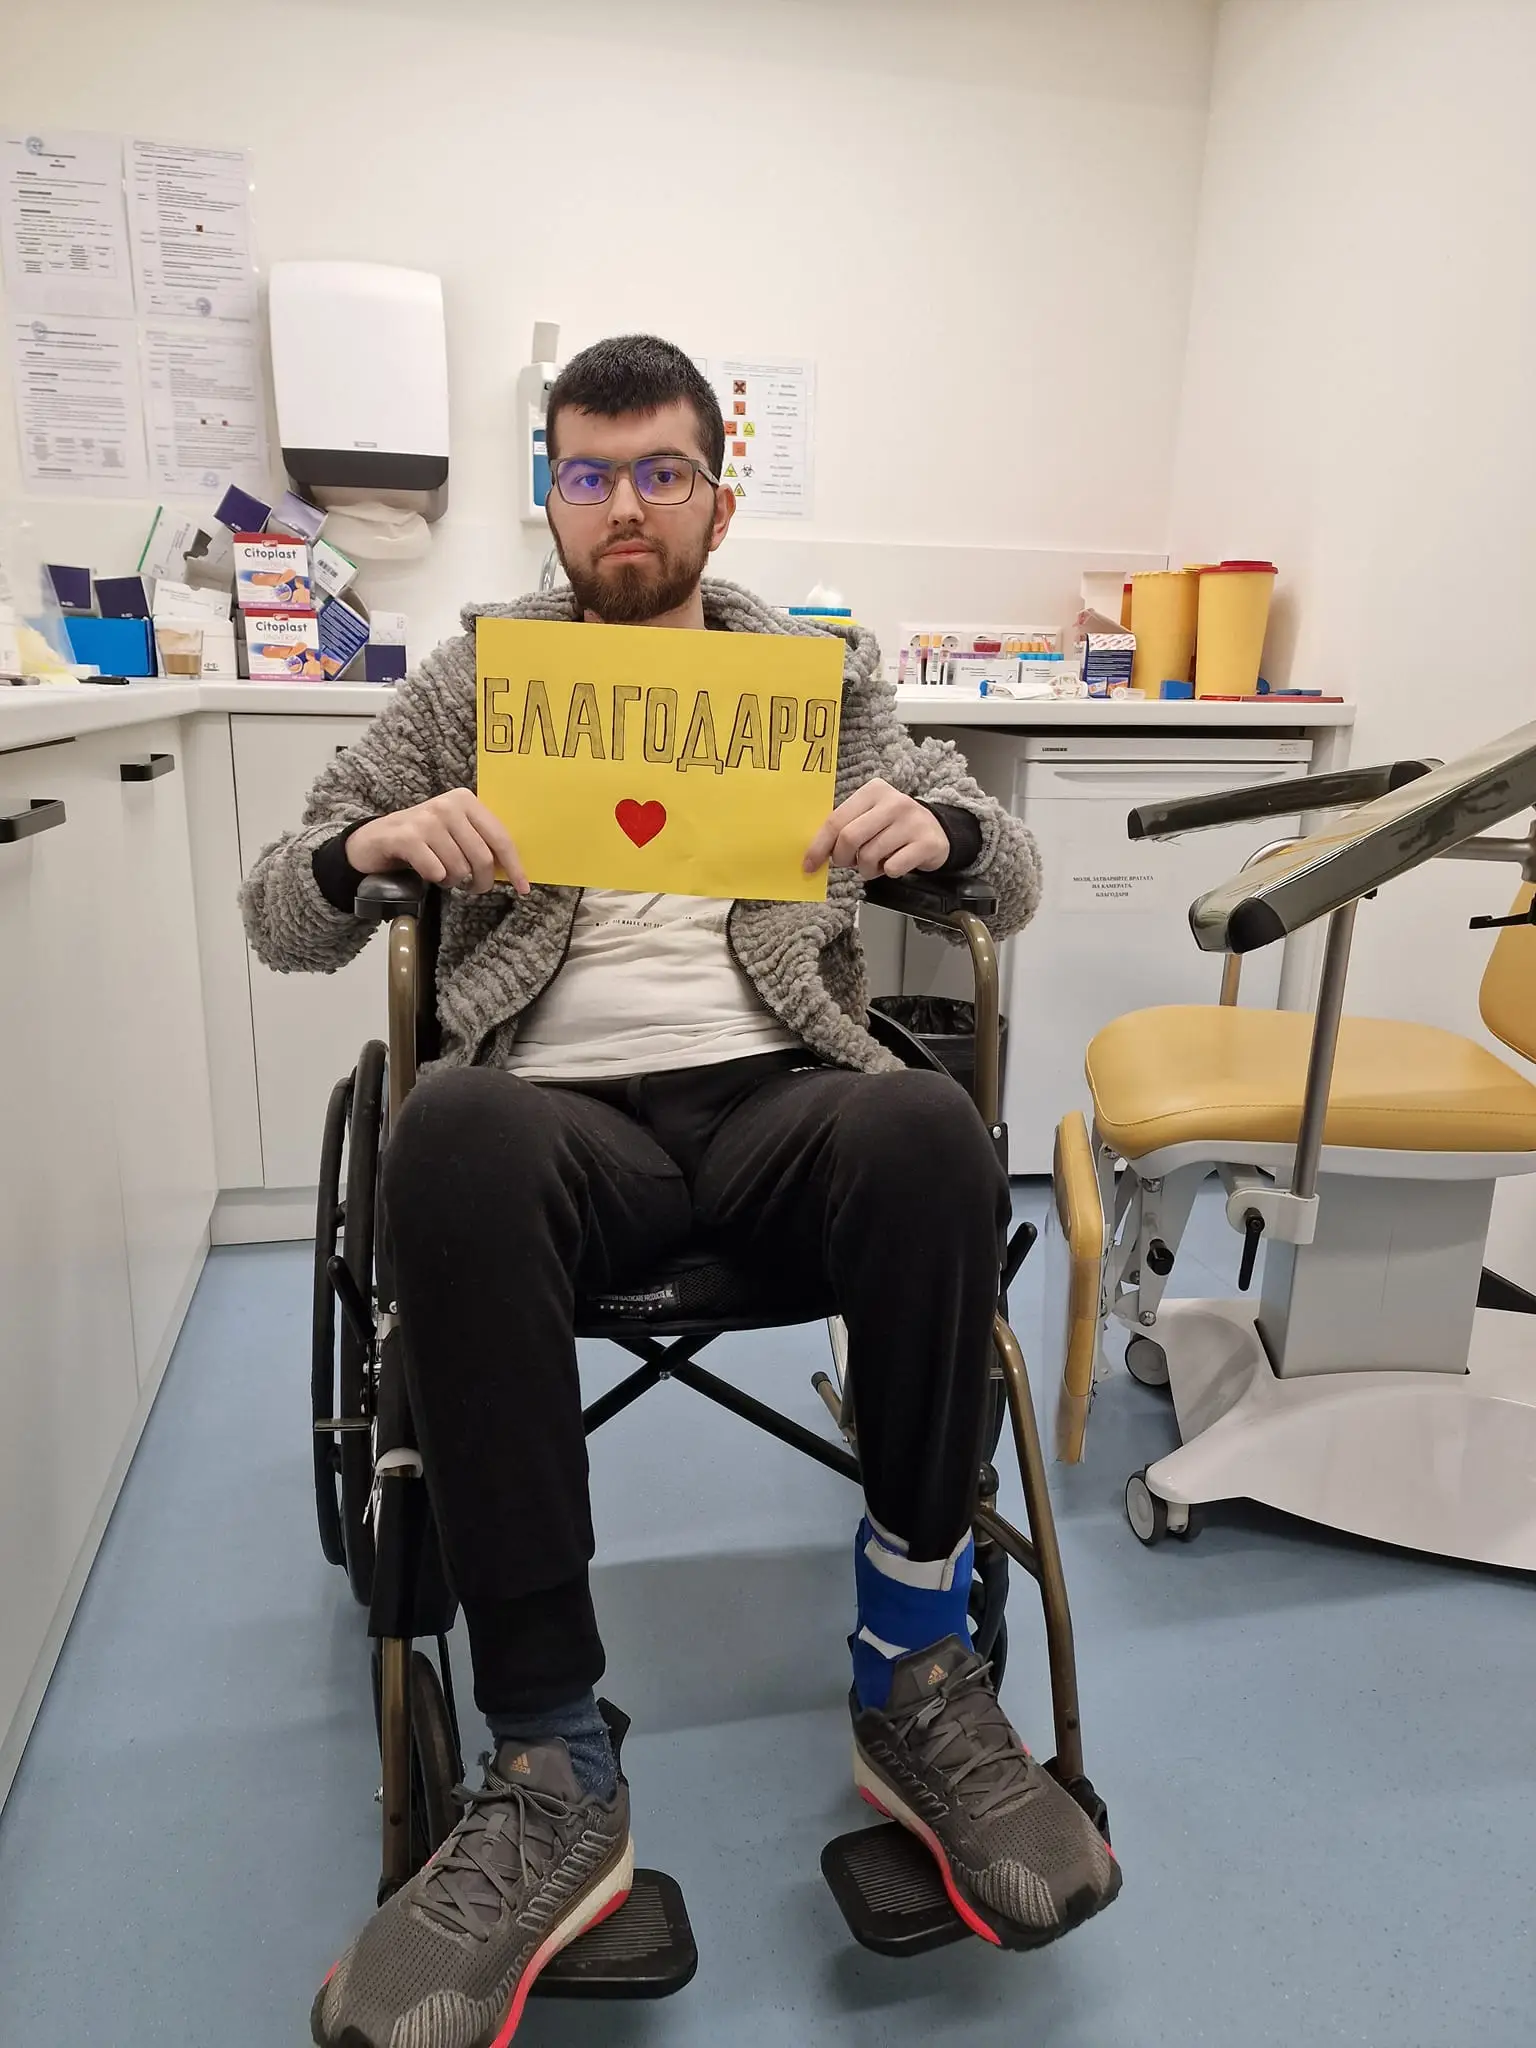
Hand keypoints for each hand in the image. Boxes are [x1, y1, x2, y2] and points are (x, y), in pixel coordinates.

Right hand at [346, 790, 529, 895]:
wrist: (375, 840)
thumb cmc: (423, 840)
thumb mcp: (455, 833)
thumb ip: (481, 842)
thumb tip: (513, 869)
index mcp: (466, 801)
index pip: (500, 838)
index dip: (514, 866)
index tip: (523, 888)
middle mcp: (448, 805)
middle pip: (482, 858)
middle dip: (481, 882)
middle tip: (473, 888)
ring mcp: (426, 819)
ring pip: (459, 868)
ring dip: (452, 881)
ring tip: (442, 874)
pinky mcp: (406, 836)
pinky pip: (436, 871)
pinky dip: (434, 879)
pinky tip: (426, 872)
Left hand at [803, 777, 949, 879]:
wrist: (936, 830)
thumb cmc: (892, 826)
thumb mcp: (868, 817)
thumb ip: (844, 828)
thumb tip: (814, 854)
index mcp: (873, 791)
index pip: (836, 820)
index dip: (819, 846)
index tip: (809, 865)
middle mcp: (894, 802)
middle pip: (850, 838)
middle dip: (842, 859)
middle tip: (848, 864)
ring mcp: (912, 821)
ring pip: (869, 856)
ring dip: (866, 869)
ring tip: (876, 863)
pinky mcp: (926, 843)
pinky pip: (892, 868)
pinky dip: (887, 872)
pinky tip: (895, 863)